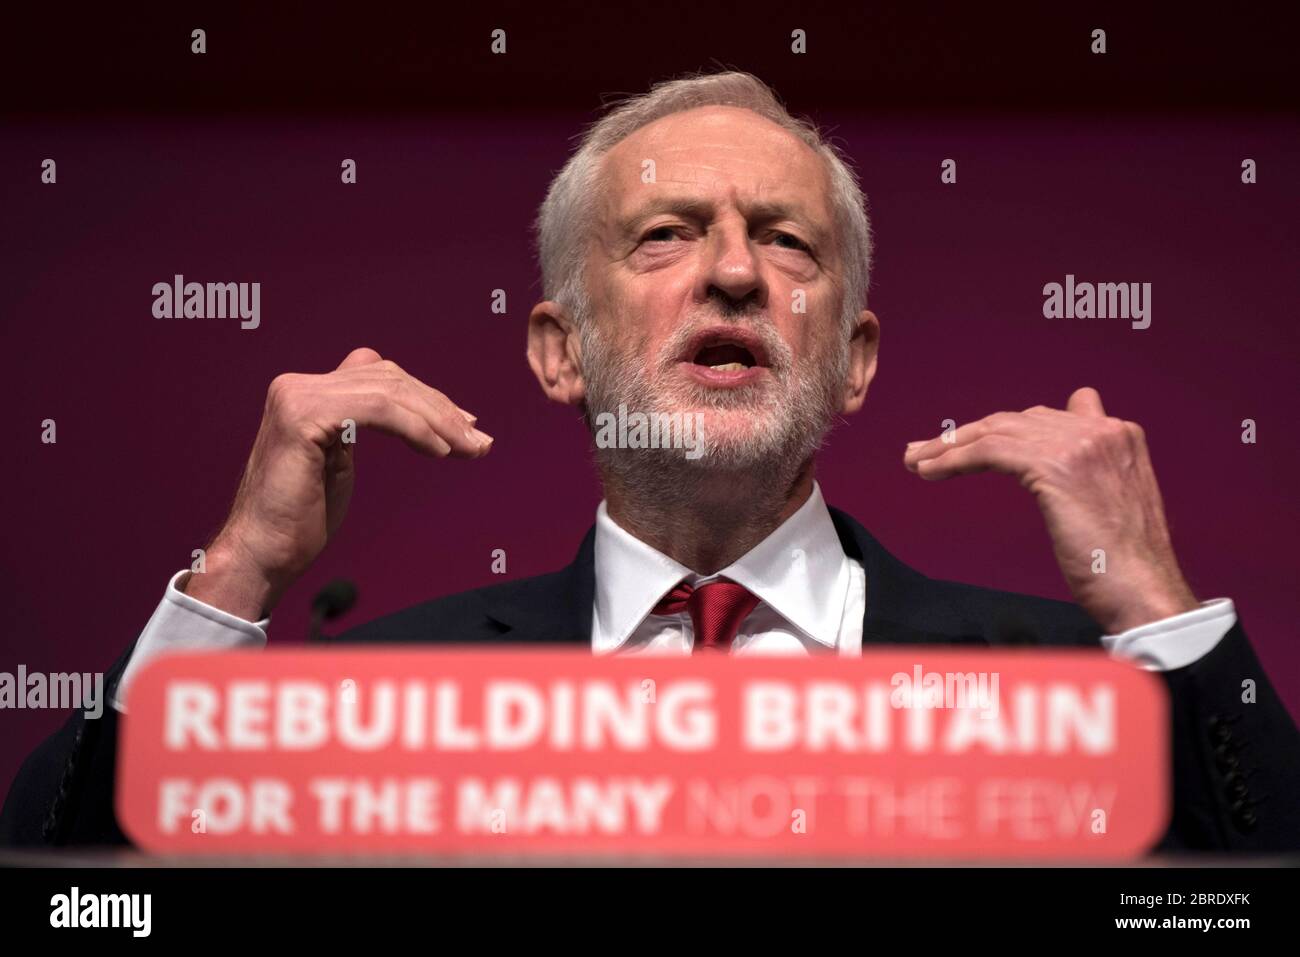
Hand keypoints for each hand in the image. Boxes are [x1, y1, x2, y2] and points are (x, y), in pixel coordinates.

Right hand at [185, 348, 491, 618]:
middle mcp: (299, 385)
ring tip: (470, 449)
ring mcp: (298, 396)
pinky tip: (439, 452)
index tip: (466, 427)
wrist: (261, 555)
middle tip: (479, 441)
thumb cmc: (300, 521)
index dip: (428, 398)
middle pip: (390, 380)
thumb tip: (419, 415)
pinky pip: (378, 409)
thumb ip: (364, 426)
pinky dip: (416, 429)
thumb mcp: (338, 462)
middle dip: (442, 410)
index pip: (381, 377)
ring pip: (390, 392)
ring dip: (439, 421)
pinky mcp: (304, 416)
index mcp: (306, 392)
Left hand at [902, 387, 1197, 633]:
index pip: (1045, 417)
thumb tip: (1050, 470)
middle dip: (966, 435)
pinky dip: (953, 459)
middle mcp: (1102, 430)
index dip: (1001, 428)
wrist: (1145, 590)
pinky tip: (928, 471)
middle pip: (1015, 420)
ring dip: (949, 446)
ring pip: (997, 431)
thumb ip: (1086, 474)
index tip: (969, 443)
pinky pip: (990, 451)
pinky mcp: (1055, 465)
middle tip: (926, 450)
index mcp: (1119, 435)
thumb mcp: (1112, 504)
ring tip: (916, 461)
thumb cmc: (1125, 565)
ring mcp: (1080, 444)